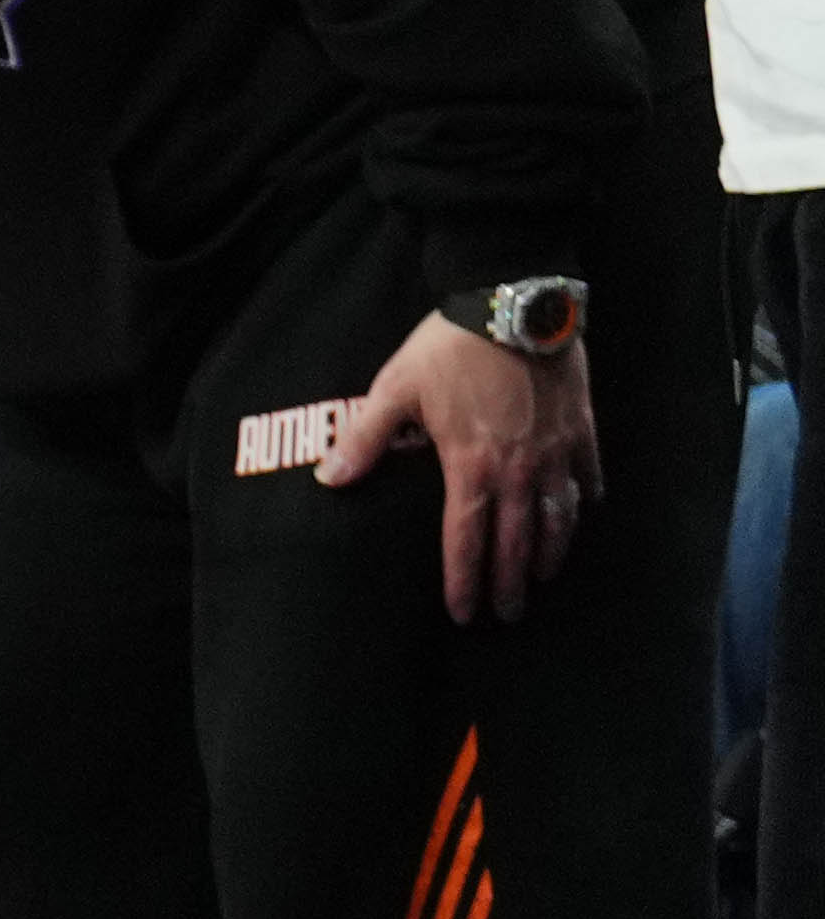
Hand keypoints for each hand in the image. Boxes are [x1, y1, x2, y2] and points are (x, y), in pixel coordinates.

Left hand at [330, 308, 598, 625]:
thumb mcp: (394, 391)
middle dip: (510, 583)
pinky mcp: (582, 428)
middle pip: (517, 541)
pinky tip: (583, 514)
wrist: (512, 304)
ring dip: (551, 552)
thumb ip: (364, 440)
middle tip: (508, 614)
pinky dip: (586, 500)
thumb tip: (329, 479)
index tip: (464, 613)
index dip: (463, 580)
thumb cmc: (448, 349)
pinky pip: (589, 475)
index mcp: (470, 467)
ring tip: (542, 577)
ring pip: (560, 517)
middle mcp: (519, 470)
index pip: (465, 538)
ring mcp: (556, 451)